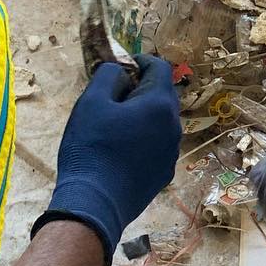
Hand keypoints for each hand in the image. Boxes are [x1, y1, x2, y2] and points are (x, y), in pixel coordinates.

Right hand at [32, 56, 181, 265]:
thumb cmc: (91, 148)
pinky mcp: (165, 173)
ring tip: (116, 123)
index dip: (141, 61)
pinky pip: (158, 144)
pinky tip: (122, 149)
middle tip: (116, 94)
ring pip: (161, 120)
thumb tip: (120, 70)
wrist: (95, 204)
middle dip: (143, 87)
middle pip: (164, 94)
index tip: (123, 66)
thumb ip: (108, 75)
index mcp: (160, 104)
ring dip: (144, 114)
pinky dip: (145, 137)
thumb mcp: (91, 101)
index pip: (160, 67)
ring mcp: (172, 152)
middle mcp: (174, 126)